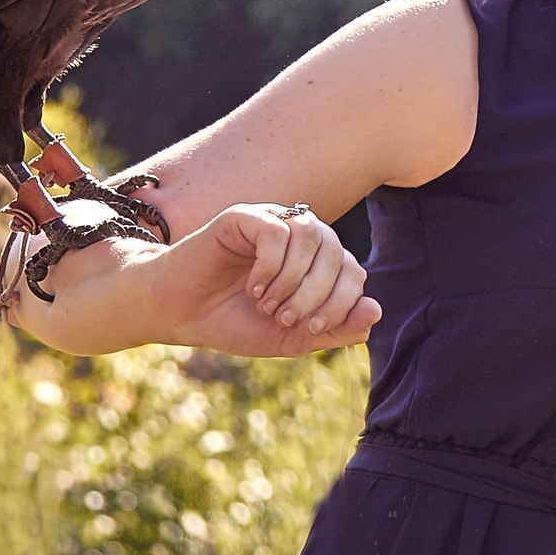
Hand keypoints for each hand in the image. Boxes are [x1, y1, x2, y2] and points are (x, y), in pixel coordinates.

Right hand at [142, 203, 381, 355]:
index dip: (341, 304)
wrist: (180, 314)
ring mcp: (273, 222)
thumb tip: (375, 312)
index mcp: (317, 263)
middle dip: (317, 295)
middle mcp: (301, 237)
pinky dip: (270, 266)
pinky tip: (252, 286)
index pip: (354, 273)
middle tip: (284, 318)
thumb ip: (335, 329)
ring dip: (293, 280)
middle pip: (337, 253)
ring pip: (312, 236)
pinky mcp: (244, 216)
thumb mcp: (291, 338)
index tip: (309, 329)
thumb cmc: (234, 322)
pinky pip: (276, 230)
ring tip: (267, 303)